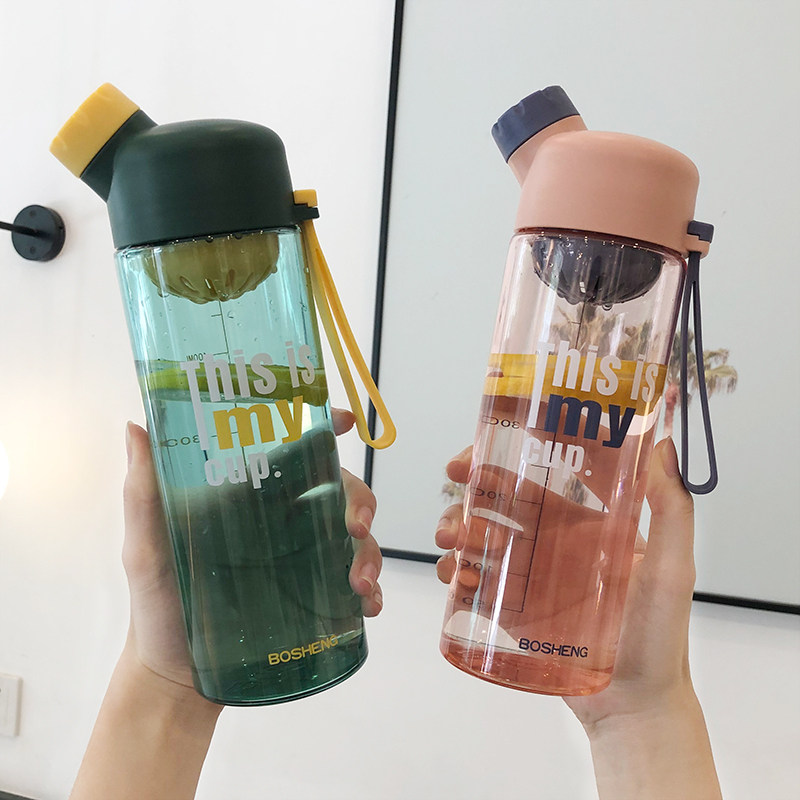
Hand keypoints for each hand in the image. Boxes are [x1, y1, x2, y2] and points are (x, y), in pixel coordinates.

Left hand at [122, 410, 382, 691]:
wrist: (174, 678)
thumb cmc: (157, 605)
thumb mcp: (146, 548)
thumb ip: (143, 492)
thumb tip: (135, 427)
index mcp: (250, 499)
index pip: (294, 453)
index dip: (325, 431)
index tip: (346, 422)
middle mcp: (283, 524)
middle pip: (339, 492)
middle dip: (360, 501)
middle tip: (356, 526)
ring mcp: (303, 561)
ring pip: (355, 539)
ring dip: (370, 552)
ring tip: (360, 584)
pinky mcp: (314, 600)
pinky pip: (354, 586)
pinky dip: (370, 592)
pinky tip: (367, 606)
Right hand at [435, 438, 720, 797]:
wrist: (634, 708)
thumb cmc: (658, 636)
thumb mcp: (672, 568)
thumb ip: (672, 509)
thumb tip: (663, 443)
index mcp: (589, 524)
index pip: (548, 474)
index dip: (516, 453)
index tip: (488, 444)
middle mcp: (555, 543)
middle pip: (503, 500)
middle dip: (473, 485)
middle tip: (454, 479)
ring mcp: (530, 577)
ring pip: (482, 536)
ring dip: (457, 525)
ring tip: (451, 541)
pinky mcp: (512, 611)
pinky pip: (476, 581)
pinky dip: (456, 571)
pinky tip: (454, 576)